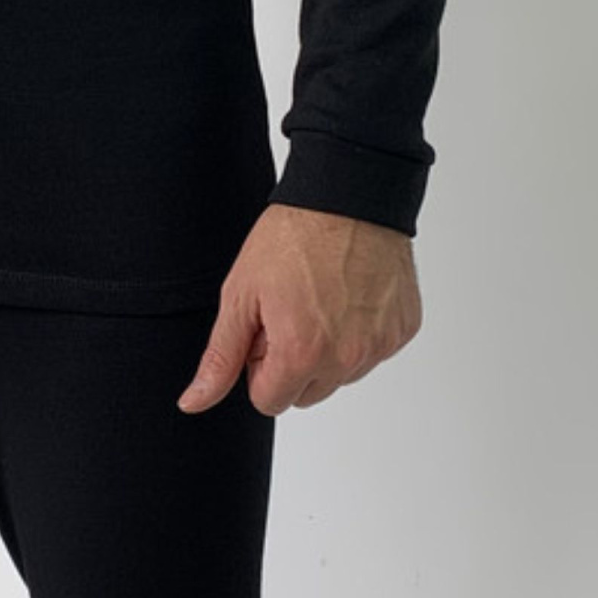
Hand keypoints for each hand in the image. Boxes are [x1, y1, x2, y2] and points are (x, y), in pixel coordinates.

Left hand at [178, 203, 420, 415]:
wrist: (348, 195)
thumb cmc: (293, 236)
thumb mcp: (241, 296)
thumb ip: (221, 357)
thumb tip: (194, 402)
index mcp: (301, 355)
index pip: (269, 401)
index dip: (259, 365)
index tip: (265, 329)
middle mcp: (347, 359)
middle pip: (306, 394)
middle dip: (292, 363)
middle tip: (290, 312)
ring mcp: (380, 345)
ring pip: (341, 376)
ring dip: (327, 352)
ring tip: (319, 300)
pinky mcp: (403, 329)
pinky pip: (373, 352)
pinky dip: (359, 333)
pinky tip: (348, 296)